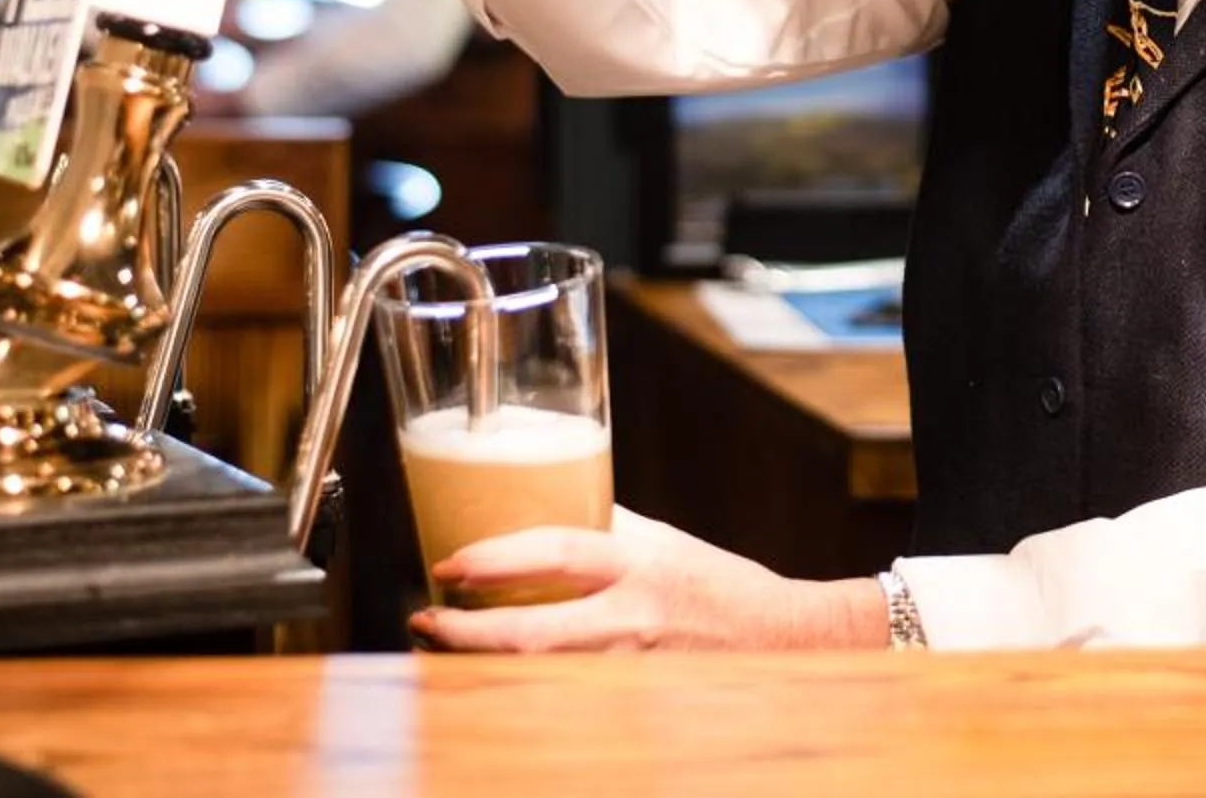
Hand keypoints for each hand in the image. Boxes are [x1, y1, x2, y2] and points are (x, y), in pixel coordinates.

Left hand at [408, 508, 886, 652]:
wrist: (780, 640)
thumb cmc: (715, 585)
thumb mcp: (659, 542)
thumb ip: (602, 528)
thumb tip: (541, 503)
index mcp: (638, 564)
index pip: (555, 553)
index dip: (494, 558)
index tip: (448, 563)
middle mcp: (631, 620)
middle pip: (532, 635)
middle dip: (466, 633)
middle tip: (425, 619)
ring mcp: (628, 670)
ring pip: (536, 676)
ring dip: (481, 664)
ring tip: (442, 648)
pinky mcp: (629, 702)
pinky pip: (559, 697)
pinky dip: (518, 690)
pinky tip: (489, 681)